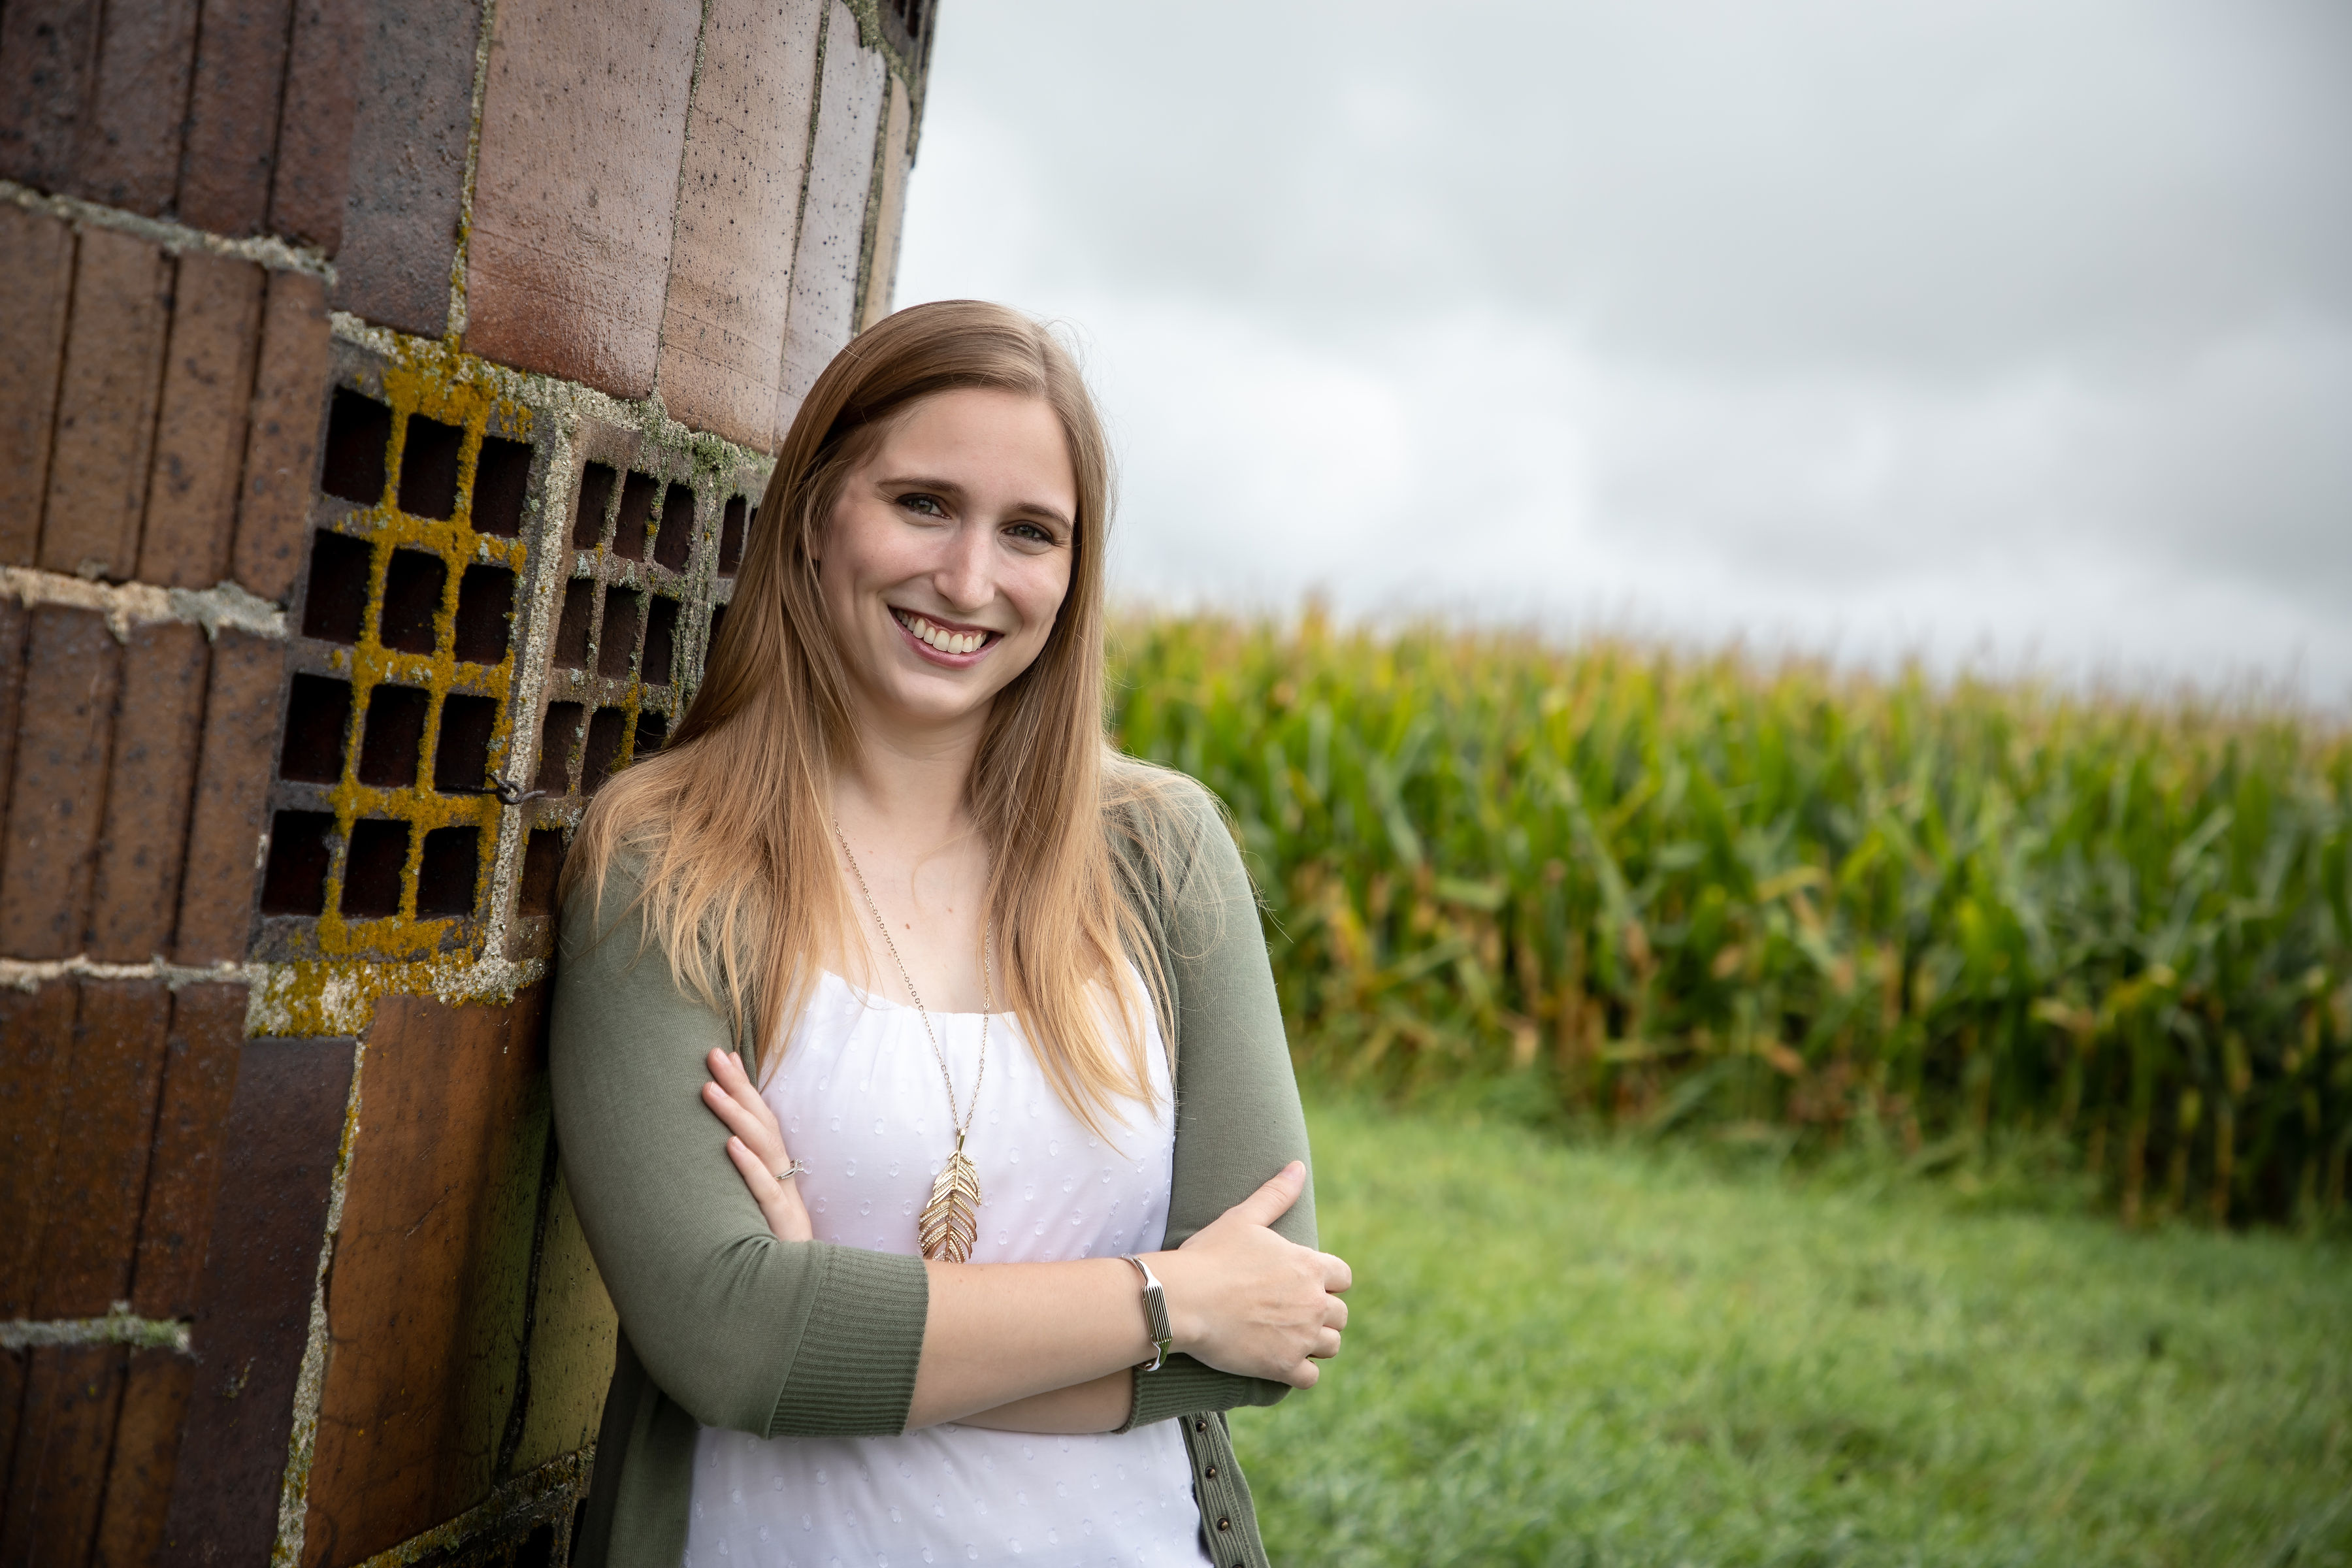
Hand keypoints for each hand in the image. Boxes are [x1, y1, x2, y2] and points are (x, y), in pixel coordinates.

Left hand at [702, 1047, 812, 1242]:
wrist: (803, 1295)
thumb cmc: (774, 1253)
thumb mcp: (756, 1213)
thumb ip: (744, 1186)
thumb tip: (717, 1155)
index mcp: (777, 1173)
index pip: (761, 1120)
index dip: (744, 1088)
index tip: (725, 1055)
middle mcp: (783, 1178)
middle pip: (762, 1123)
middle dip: (738, 1087)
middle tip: (712, 1054)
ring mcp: (784, 1199)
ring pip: (762, 1147)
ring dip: (736, 1115)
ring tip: (708, 1089)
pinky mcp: (781, 1224)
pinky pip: (764, 1189)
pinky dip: (749, 1165)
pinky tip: (729, 1145)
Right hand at [1151, 1162, 1350, 1387]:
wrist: (1184, 1300)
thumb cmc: (1210, 1256)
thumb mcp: (1244, 1217)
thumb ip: (1276, 1194)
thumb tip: (1298, 1166)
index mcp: (1309, 1266)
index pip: (1343, 1277)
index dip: (1326, 1281)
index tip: (1304, 1284)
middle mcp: (1313, 1302)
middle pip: (1340, 1315)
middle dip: (1322, 1314)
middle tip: (1292, 1313)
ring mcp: (1301, 1337)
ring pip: (1331, 1346)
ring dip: (1315, 1343)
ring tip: (1288, 1337)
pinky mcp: (1284, 1366)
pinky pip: (1311, 1377)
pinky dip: (1300, 1372)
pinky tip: (1280, 1362)